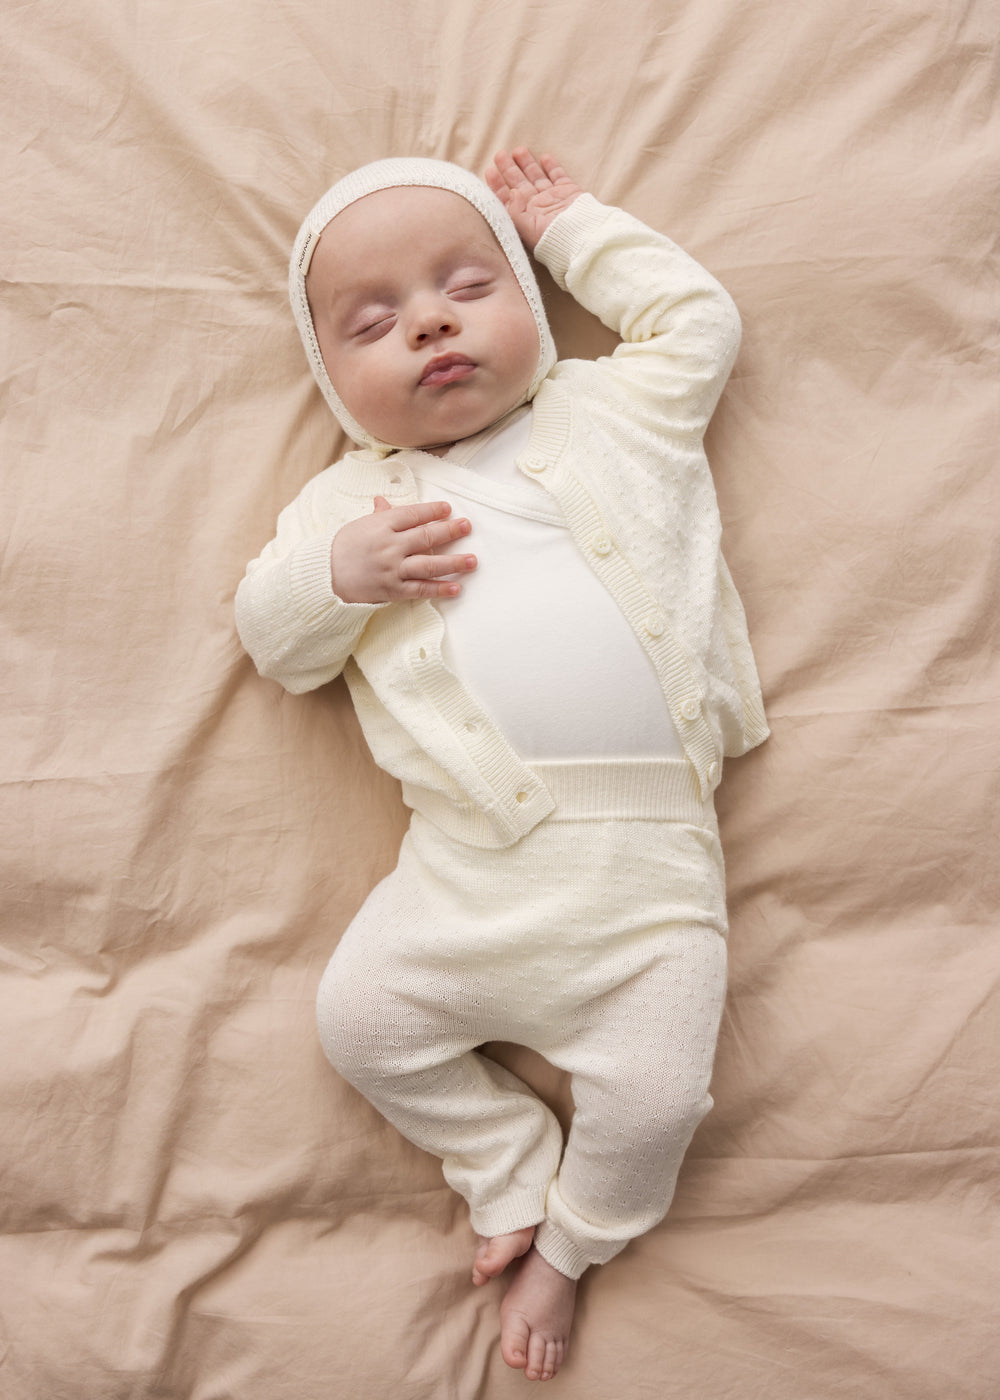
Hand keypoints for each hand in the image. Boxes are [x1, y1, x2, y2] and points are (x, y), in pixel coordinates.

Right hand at [330, 497, 476, 602]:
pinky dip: (439, 589)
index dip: (432, 511)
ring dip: (453, 563)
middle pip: (426, 537)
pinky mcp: (393, 590)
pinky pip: (421, 589)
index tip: (448, 509)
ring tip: (472, 561)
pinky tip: (457, 588)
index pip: (413, 515)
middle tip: (467, 527)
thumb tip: (385, 500)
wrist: (325, 576)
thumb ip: (380, 516)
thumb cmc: (343, 548)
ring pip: (428, 565)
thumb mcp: (361, 526)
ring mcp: (393, 569)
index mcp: (381, 525)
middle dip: (450, 531)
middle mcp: (390, 547)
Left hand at [485, 147, 583, 251]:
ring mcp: (553, 198)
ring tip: (518, 150)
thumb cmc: (551, 237)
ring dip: (527, 164)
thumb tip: (512, 192)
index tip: (490, 171)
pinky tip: (544, 156)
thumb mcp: (526, 228)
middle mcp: (537, 207)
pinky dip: (552, 166)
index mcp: (525, 216)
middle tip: (500, 154)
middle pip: (520, 184)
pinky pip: (558, 175)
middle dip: (509, 169)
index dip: (498, 185)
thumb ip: (515, 210)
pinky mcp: (569, 191)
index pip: (507, 199)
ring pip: (537, 177)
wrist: (580, 236)